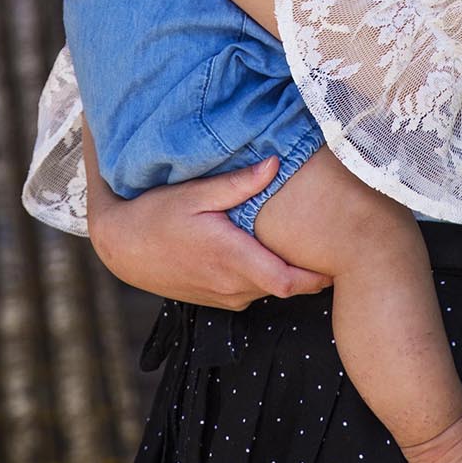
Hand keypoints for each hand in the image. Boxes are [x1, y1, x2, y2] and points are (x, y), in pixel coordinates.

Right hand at [88, 158, 331, 309]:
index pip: (288, 282)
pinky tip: (269, 252)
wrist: (122, 248)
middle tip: (336, 249)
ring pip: (270, 290)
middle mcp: (232, 285)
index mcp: (231, 259)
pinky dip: (266, 276)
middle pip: (286, 287)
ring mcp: (224, 296)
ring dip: (287, 274)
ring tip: (308, 247)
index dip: (318, 277)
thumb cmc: (156, 216)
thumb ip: (237, 183)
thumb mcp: (194, 194)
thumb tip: (276, 163)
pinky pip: (252, 291)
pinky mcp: (217, 299)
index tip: (339, 261)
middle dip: (311, 273)